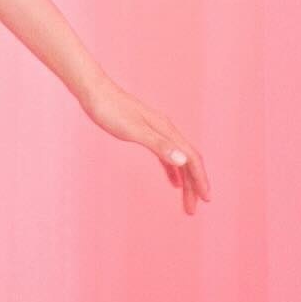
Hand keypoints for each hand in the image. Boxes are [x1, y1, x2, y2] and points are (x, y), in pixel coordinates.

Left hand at [82, 74, 210, 216]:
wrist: (94, 92)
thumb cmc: (110, 110)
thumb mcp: (133, 130)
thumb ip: (158, 145)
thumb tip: (182, 160)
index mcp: (167, 130)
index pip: (191, 158)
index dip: (200, 179)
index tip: (206, 199)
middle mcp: (166, 130)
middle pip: (188, 161)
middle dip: (193, 185)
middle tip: (193, 210)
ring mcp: (157, 131)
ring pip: (179, 160)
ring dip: (185, 181)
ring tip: (187, 201)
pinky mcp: (146, 133)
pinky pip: (167, 156)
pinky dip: (173, 171)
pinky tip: (173, 182)